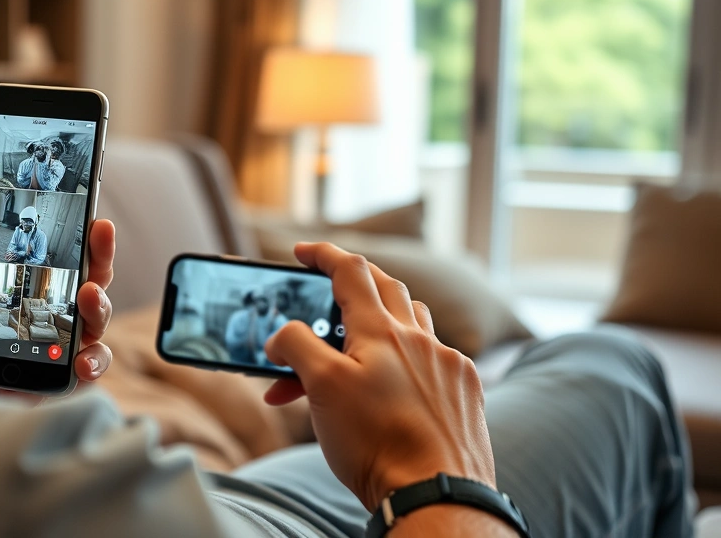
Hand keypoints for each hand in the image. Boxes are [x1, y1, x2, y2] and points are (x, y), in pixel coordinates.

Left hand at [0, 193, 115, 385]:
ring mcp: (53, 350)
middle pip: (90, 286)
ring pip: (96, 324)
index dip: (85, 241)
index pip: (64, 263)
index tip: (95, 220)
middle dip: (102, 259)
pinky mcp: (53, 382)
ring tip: (87, 297)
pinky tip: (81, 359)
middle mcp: (45, 319)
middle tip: (101, 235)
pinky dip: (94, 362)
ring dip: (100, 306)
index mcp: (24, 294)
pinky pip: (89, 370)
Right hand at [262, 243, 495, 512]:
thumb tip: (282, 337)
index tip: (303, 251)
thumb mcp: (322, 388)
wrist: (435, 493)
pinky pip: (434, 359)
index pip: (351, 271)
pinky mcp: (464, 392)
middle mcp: (420, 340)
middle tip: (328, 289)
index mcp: (381, 331)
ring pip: (413, 321)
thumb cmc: (377, 442)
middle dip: (354, 282)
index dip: (324, 254)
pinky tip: (396, 385)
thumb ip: (297, 349)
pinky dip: (407, 360)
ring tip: (358, 341)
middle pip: (386, 288)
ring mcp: (447, 365)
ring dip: (383, 320)